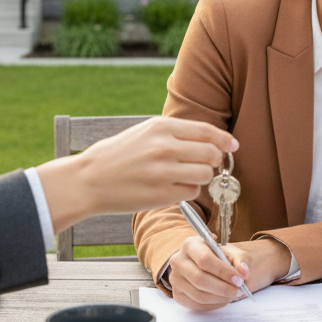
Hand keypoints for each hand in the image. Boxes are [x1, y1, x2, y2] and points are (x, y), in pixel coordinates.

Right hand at [36, 117, 236, 233]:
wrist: (89, 179)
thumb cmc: (119, 154)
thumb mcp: (146, 132)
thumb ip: (177, 134)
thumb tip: (213, 139)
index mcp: (161, 127)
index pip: (207, 131)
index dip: (224, 139)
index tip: (232, 145)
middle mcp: (164, 147)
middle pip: (211, 154)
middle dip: (213, 160)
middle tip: (205, 164)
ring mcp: (163, 172)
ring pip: (205, 175)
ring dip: (201, 177)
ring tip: (184, 176)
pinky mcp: (161, 195)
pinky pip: (192, 192)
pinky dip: (188, 191)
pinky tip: (172, 187)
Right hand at [168, 236, 290, 310]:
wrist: (220, 264)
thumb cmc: (230, 257)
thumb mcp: (238, 253)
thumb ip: (241, 259)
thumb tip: (242, 270)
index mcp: (192, 243)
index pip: (205, 258)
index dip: (223, 271)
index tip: (240, 278)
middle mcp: (179, 259)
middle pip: (200, 279)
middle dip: (223, 287)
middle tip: (239, 290)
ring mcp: (177, 278)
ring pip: (198, 294)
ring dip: (220, 297)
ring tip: (233, 294)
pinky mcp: (179, 294)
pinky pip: (195, 304)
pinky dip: (212, 304)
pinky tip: (224, 299)